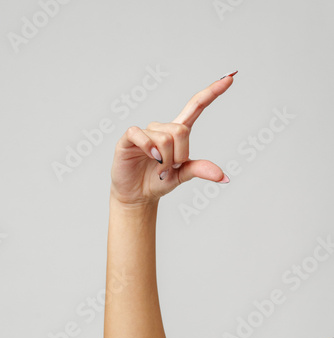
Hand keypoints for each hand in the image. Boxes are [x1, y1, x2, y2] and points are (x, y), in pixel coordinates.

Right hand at [110, 75, 235, 206]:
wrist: (137, 195)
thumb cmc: (158, 181)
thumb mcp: (182, 175)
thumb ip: (200, 169)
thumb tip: (223, 176)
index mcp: (177, 133)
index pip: (196, 106)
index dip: (211, 93)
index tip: (230, 78)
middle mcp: (162, 128)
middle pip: (181, 130)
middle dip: (179, 155)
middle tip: (170, 167)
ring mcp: (145, 132)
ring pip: (165, 138)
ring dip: (164, 160)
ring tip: (158, 168)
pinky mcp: (129, 138)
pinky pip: (142, 135)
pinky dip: (149, 148)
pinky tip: (150, 157)